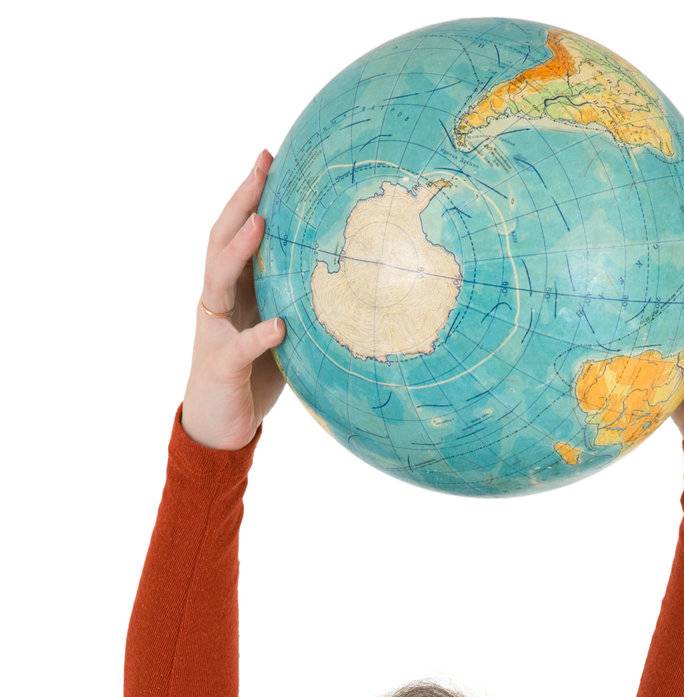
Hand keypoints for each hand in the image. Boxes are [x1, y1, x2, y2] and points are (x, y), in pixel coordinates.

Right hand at [181, 149, 286, 449]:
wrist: (218, 430)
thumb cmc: (252, 378)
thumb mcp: (276, 333)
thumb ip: (293, 304)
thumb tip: (346, 279)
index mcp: (232, 289)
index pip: (237, 231)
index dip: (251, 194)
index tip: (270, 156)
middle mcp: (217, 301)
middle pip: (220, 239)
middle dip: (241, 201)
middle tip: (261, 167)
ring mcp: (214, 330)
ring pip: (218, 279)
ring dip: (239, 250)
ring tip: (262, 224)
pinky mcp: (220, 364)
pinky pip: (241, 346)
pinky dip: (259, 334)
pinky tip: (279, 325)